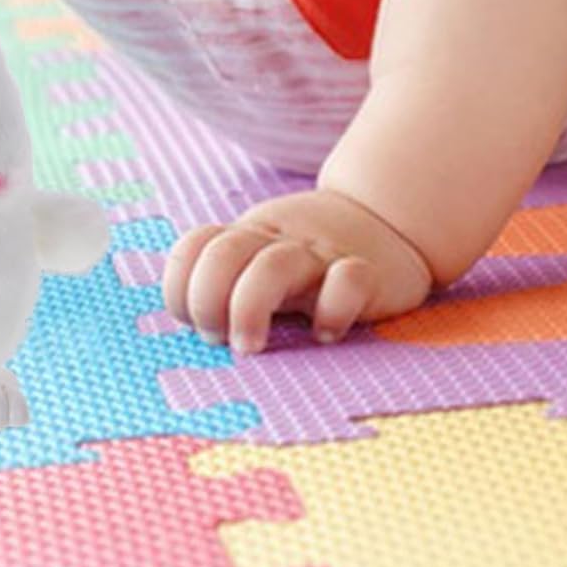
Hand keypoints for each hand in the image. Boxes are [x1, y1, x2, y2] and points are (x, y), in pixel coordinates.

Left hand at [160, 188, 434, 353]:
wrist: (386, 219)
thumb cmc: (308, 256)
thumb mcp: (260, 257)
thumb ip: (225, 282)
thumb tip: (188, 330)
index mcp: (247, 237)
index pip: (194, 247)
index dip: (180, 287)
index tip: (194, 323)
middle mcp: (278, 241)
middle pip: (224, 254)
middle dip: (207, 301)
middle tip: (220, 339)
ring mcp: (322, 254)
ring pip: (275, 265)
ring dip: (249, 307)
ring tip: (250, 347)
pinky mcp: (369, 271)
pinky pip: (349, 280)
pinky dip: (333, 310)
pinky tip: (325, 334)